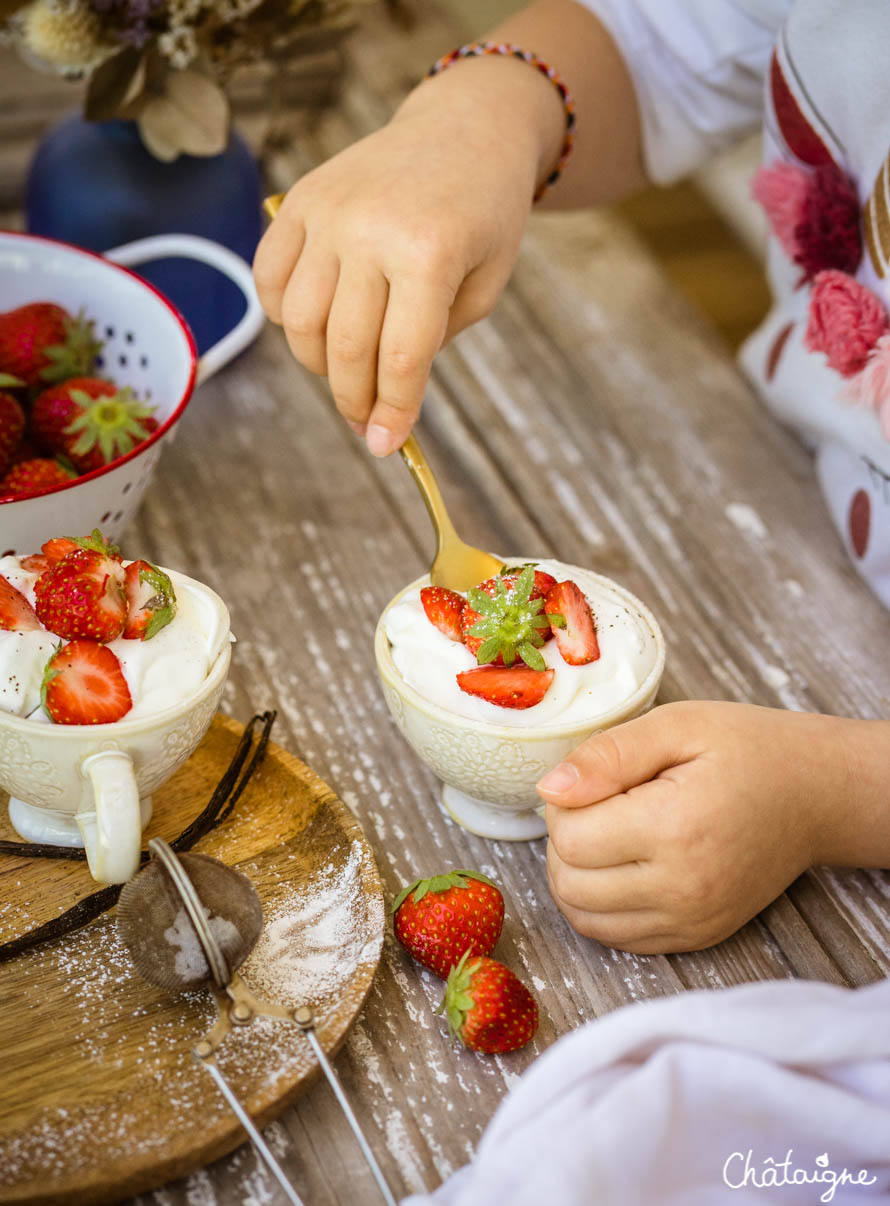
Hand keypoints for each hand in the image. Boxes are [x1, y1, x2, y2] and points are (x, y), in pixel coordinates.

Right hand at [253, 60, 554, 456]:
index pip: (400, 357)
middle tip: (367, 422)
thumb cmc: (483, 216)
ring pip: (299, 321)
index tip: (386, 447)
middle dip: (354, 400)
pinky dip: (284, 318)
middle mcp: (370, 229)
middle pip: (343, 347)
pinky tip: (316, 325)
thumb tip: (379, 402)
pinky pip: (269, 279)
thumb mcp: (485, 285)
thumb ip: (434, 342)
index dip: (392, 412)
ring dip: (317, 364)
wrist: (463, 129)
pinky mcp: (298, 200)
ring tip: (345, 370)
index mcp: (429, 251)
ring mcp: (327, 211)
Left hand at [536, 701, 856, 953]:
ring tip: (606, 835)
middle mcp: (682, 888)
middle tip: (598, 804)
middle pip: (569, 884)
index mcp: (674, 828)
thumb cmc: (747, 751)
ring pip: (584, 918)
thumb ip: (607, 755)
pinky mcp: (696, 937)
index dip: (565, 804)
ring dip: (575, 877)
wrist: (814, 795)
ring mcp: (690, 921)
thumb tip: (550, 789)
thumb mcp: (677, 726)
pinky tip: (620, 866)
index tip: (596, 781)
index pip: (569, 838)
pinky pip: (617, 938)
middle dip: (564, 841)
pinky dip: (601, 906)